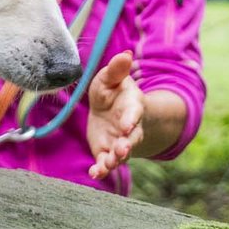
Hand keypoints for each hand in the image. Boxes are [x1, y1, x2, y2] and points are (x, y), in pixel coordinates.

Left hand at [85, 51, 142, 179]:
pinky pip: (105, 164)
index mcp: (132, 107)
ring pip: (119, 155)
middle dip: (126, 146)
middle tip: (121, 151)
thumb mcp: (110, 78)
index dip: (131, 119)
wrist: (109, 109)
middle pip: (131, 140)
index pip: (134, 113)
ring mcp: (118, 142)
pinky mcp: (106, 152)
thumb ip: (116, 70)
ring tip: (106, 166)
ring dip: (114, 161)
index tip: (127, 125)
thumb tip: (125, 54)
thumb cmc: (112, 91)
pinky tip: (94, 174)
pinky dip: (100, 170)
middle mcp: (128, 129)